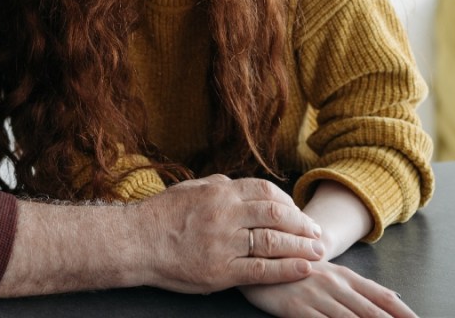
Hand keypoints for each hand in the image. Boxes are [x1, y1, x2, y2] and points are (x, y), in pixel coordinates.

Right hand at [134, 175, 324, 293]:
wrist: (136, 242)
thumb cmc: (161, 215)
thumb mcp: (189, 189)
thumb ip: (216, 185)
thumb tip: (237, 184)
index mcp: (219, 192)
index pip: (265, 191)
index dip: (288, 202)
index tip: (299, 213)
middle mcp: (224, 214)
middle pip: (275, 215)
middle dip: (301, 224)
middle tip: (317, 233)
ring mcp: (223, 243)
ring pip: (272, 242)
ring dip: (300, 246)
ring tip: (318, 252)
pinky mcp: (220, 271)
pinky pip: (261, 270)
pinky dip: (286, 269)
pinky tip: (303, 268)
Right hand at [240, 261, 415, 317]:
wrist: (258, 258)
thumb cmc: (296, 269)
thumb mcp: (329, 272)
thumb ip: (360, 286)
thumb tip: (395, 297)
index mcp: (345, 275)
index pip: (382, 296)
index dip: (404, 313)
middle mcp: (334, 284)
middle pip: (372, 312)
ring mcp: (316, 296)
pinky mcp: (297, 308)